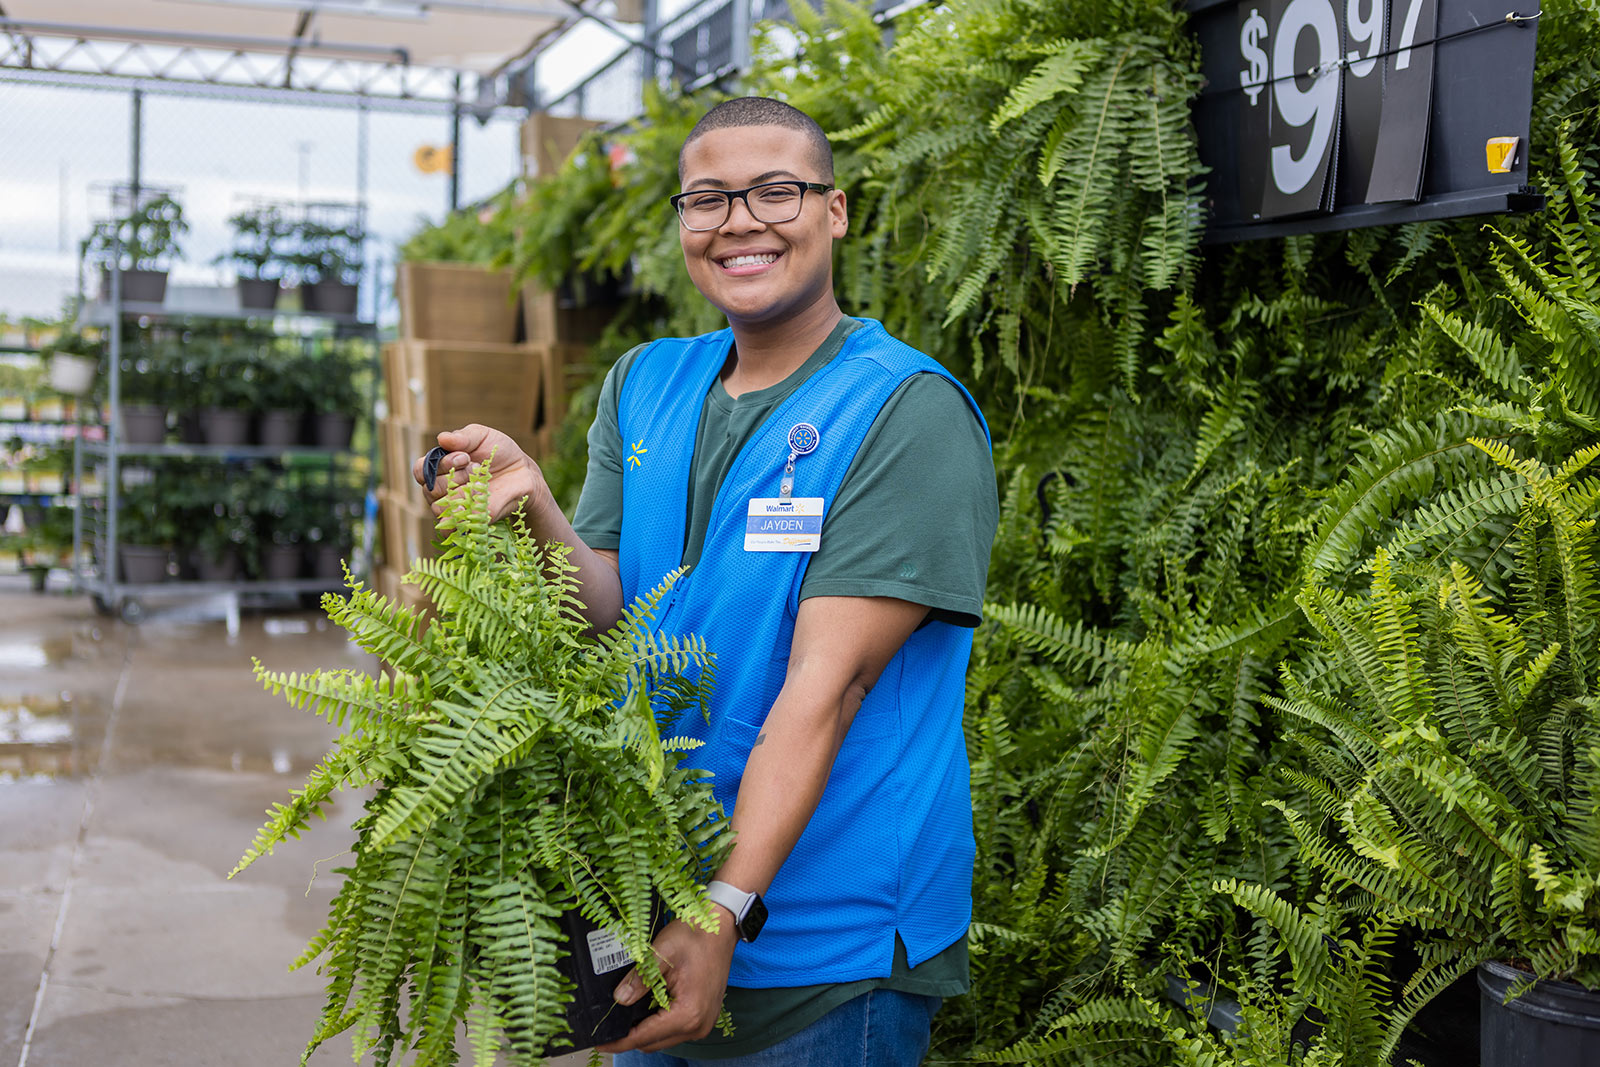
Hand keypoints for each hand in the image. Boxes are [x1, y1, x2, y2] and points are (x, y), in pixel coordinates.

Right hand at [411, 424, 547, 522]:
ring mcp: (454, 507)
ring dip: (462, 493)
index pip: (420, 470)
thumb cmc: (497, 452)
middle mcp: (442, 489)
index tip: (464, 456)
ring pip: (440, 507)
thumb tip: (442, 439)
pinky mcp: (469, 521)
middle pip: (430, 489)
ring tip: (482, 483)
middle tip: (475, 468)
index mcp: (439, 468)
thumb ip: (462, 437)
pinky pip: (455, 525)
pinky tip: (478, 503)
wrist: (522, 472)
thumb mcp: (481, 436)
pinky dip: (464, 515)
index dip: (439, 464)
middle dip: (454, 476)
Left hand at [596, 915, 738, 1053]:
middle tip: (606, 1024)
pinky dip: (657, 1023)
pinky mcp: (703, 1016)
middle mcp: (698, 1025)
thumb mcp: (661, 952)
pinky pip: (674, 1030)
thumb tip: (618, 999)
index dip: (618, 1040)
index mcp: (688, 1013)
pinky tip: (645, 1008)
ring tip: (623, 1014)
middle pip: (652, 1042)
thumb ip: (639, 979)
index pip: (643, 1036)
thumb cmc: (697, 935)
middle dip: (628, 1036)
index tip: (599, 1040)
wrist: (721, 926)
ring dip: (643, 1030)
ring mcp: (703, 1023)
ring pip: (662, 1039)